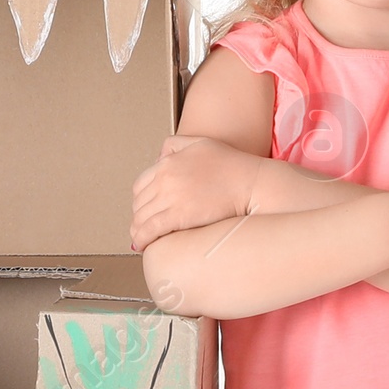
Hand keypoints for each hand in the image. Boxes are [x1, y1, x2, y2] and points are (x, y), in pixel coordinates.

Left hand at [130, 135, 257, 250]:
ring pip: (141, 218)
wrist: (250, 183)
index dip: (140, 201)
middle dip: (139, 217)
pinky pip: (150, 230)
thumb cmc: (232, 165)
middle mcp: (165, 178)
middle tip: (143, 227)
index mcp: (168, 162)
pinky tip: (142, 245)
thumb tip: (159, 158)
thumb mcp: (200, 143)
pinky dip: (142, 238)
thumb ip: (176, 145)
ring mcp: (171, 197)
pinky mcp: (178, 216)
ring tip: (141, 239)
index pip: (140, 185)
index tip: (144, 210)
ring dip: (138, 231)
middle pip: (139, 203)